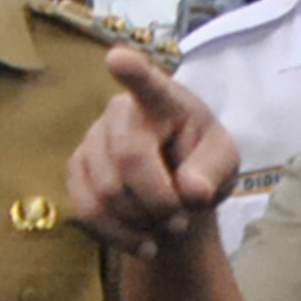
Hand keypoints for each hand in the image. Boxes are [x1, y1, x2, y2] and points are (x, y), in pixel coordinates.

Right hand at [67, 48, 241, 253]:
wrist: (174, 193)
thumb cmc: (201, 165)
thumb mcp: (223, 165)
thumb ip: (213, 173)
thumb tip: (190, 190)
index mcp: (164, 101)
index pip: (148, 84)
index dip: (132, 72)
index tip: (117, 58)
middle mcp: (120, 112)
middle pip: (129, 160)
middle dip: (158, 201)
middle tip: (182, 220)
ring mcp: (92, 139)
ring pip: (106, 192)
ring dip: (141, 222)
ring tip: (165, 226)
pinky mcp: (77, 170)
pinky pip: (87, 211)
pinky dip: (120, 236)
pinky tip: (144, 242)